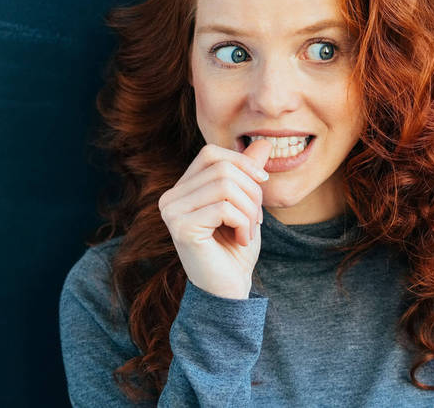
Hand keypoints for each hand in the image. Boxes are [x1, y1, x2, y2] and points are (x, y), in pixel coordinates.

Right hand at [158, 139, 272, 298]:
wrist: (229, 290)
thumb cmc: (235, 249)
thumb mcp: (246, 204)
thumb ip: (248, 175)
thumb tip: (264, 142)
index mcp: (181, 189)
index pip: (211, 154)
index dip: (241, 162)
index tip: (262, 183)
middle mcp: (169, 198)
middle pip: (222, 168)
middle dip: (251, 191)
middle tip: (257, 219)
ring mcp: (171, 213)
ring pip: (226, 186)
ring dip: (249, 210)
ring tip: (249, 231)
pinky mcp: (181, 228)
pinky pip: (225, 208)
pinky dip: (243, 223)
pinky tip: (241, 240)